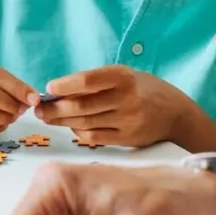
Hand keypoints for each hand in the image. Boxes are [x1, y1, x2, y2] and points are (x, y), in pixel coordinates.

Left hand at [33, 66, 197, 147]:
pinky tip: (72, 126)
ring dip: (61, 121)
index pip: (88, 81)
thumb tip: (59, 91)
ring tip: (48, 118)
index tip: (49, 88)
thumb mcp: (127, 75)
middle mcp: (127, 98)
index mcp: (125, 76)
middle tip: (39, 108)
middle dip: (55, 108)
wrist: (176, 114)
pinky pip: (93, 138)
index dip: (64, 85)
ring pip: (84, 123)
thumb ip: (98, 81)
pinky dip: (78, 132)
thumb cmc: (144, 90)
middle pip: (81, 105)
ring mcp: (127, 121)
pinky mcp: (126, 139)